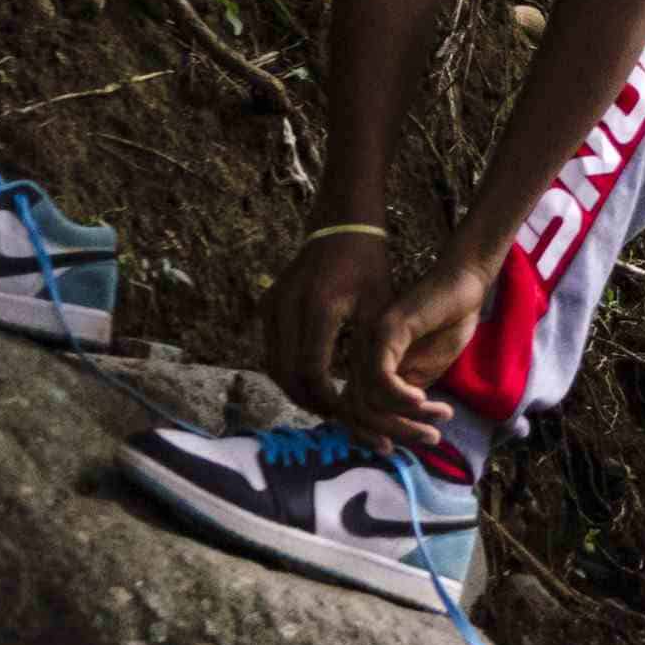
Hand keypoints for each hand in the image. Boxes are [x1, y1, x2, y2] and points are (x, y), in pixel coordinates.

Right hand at [264, 227, 395, 417]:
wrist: (342, 229)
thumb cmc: (369, 269)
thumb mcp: (378, 308)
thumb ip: (370, 351)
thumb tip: (367, 398)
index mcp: (318, 305)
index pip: (311, 369)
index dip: (325, 398)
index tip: (343, 412)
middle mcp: (286, 304)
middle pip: (286, 371)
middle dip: (307, 399)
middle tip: (332, 415)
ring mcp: (271, 303)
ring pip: (273, 364)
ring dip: (294, 388)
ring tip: (321, 403)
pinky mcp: (266, 303)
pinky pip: (270, 348)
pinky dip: (286, 370)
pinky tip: (308, 380)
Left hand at [342, 249, 495, 449]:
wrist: (464, 285)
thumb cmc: (448, 323)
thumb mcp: (425, 371)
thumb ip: (406, 397)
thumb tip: (396, 430)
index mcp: (366, 364)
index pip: (351, 410)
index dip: (368, 435)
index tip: (393, 450)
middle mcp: (360, 353)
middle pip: (358, 411)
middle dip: (396, 433)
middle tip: (431, 440)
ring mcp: (369, 341)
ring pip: (368, 400)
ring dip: (404, 419)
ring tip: (437, 422)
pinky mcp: (385, 330)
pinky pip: (381, 377)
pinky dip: (401, 397)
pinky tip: (424, 401)